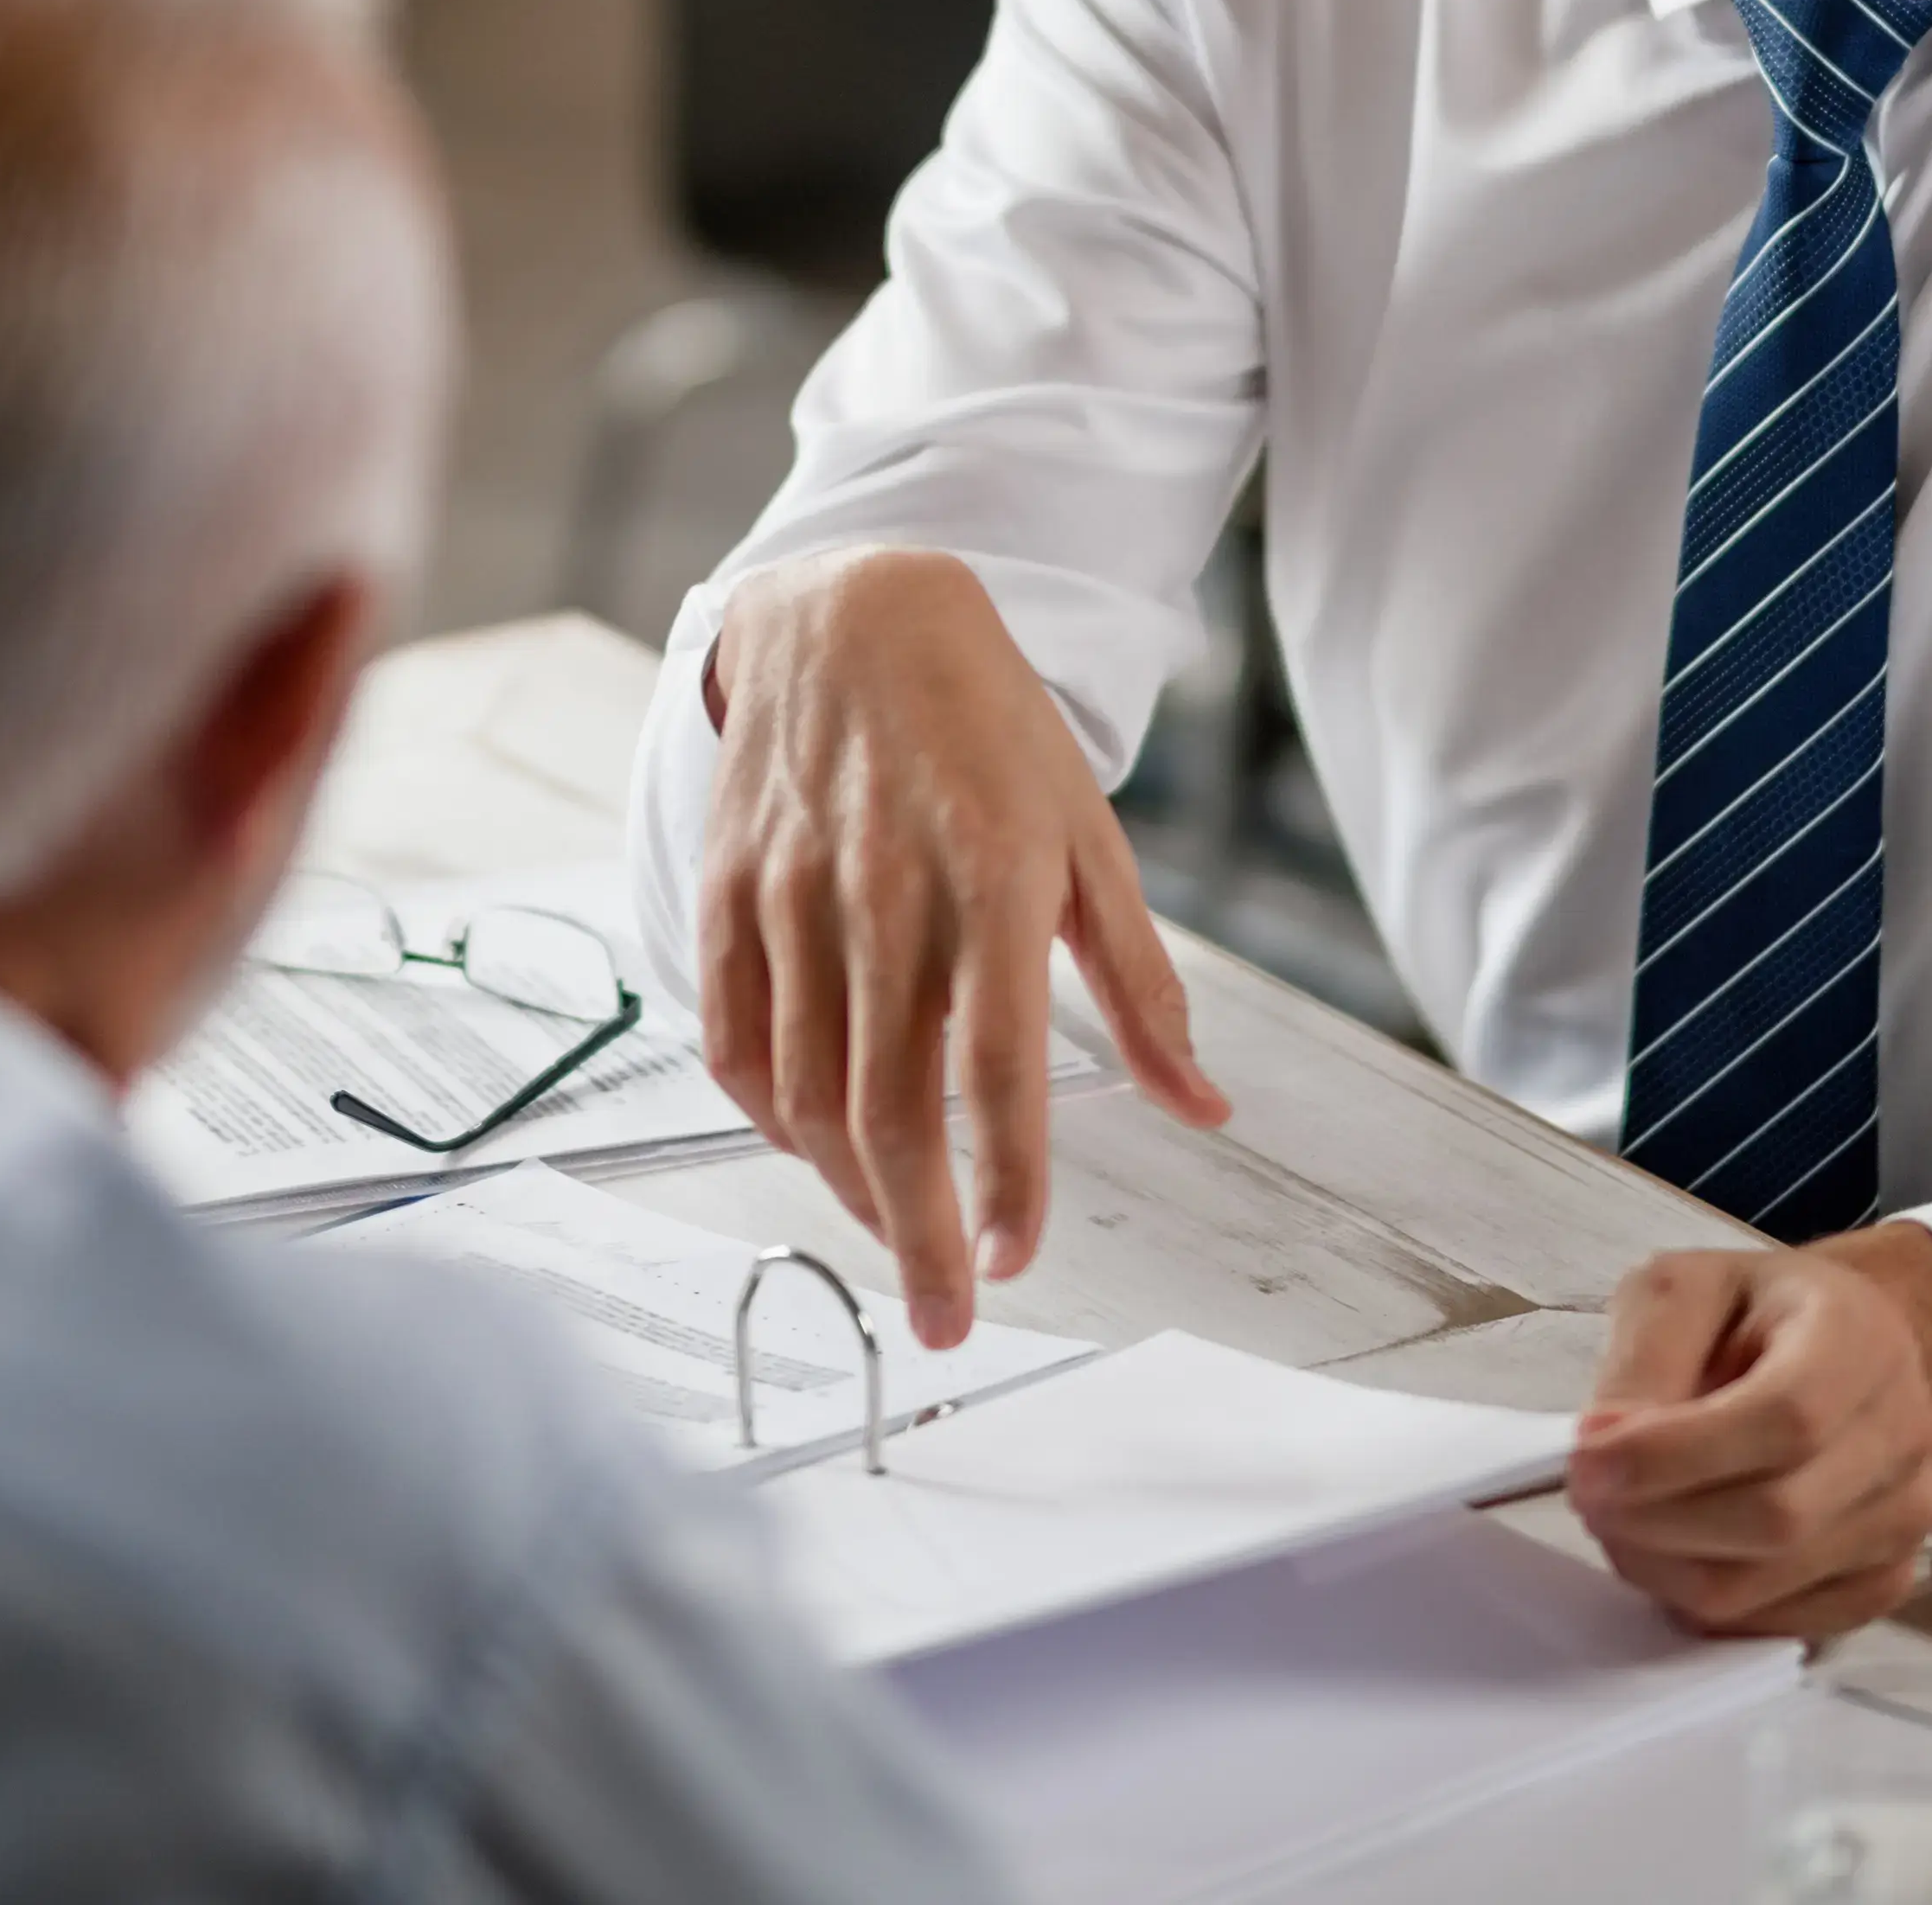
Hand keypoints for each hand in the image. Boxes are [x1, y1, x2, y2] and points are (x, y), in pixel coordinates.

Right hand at [697, 549, 1231, 1344]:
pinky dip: (772, 1119)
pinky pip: (735, 1040)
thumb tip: (1204, 1105)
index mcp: (993, 874)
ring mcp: (791, 891)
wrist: (850, 613)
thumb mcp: (1089, 836)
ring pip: (805, 1089)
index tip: (1015, 1261)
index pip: (994, 1061)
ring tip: (899, 1241)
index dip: (1003, 1175)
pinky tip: (816, 1151)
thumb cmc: (987, 729)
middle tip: (945, 1318)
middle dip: (916, 1234)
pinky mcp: (727, 892)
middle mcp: (884, 889)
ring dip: (850, 1192)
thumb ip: (1141, 984)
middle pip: (886, 1103)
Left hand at [1565, 1224, 1931, 1636]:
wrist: (1843, 1351)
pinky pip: (1786, 1623)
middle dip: (1656, 1520)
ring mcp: (1905, 1516)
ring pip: (1769, 1581)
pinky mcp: (1888, 1578)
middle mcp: (1902, 1433)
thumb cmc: (1753, 1314)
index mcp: (1858, 1338)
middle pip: (1777, 1516)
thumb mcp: (1682, 1289)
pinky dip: (1708, 1602)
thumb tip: (1608, 1448)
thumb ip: (1645, 1358)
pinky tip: (1672, 1552)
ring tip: (1619, 1521)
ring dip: (1666, 1567)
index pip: (1784, 1419)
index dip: (1674, 1454)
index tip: (1586, 1460)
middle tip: (1587, 1496)